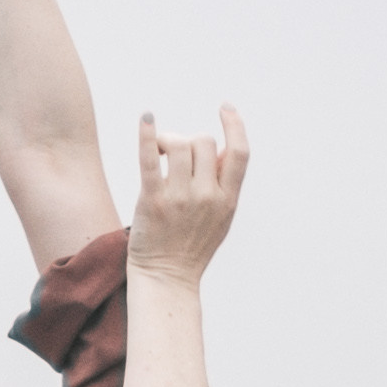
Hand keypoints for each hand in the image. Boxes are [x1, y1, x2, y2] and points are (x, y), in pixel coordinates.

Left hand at [127, 108, 248, 284]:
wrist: (166, 278)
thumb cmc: (192, 246)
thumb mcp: (221, 218)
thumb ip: (224, 185)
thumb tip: (222, 147)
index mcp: (227, 200)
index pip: (239, 153)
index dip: (235, 125)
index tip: (225, 108)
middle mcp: (206, 197)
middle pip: (203, 142)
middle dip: (191, 140)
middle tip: (177, 154)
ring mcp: (179, 199)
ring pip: (180, 145)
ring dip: (170, 141)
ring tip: (162, 152)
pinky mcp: (152, 201)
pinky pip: (150, 159)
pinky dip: (148, 136)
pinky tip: (147, 119)